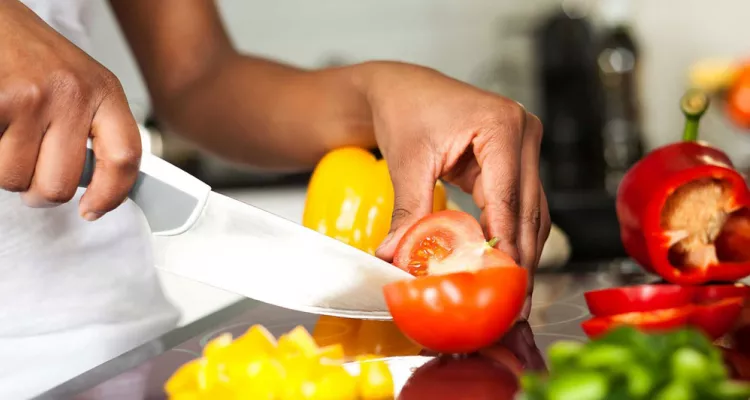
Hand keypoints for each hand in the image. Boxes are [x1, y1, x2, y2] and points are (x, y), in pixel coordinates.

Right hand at [0, 0, 140, 219]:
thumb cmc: (30, 54)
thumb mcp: (79, 83)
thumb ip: (91, 128)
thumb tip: (99, 185)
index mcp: (104, 91)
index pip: (126, 157)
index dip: (112, 194)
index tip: (92, 210)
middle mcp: (74, 94)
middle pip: (61, 184)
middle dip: (37, 189)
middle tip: (29, 167)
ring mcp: (34, 97)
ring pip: (16, 178)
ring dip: (6, 169)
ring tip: (7, 136)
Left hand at [365, 62, 549, 316]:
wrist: (403, 90)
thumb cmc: (406, 110)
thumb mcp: (408, 162)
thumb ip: (408, 211)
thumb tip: (397, 256)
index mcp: (502, 126)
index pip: (509, 199)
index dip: (507, 247)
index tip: (503, 285)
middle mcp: (524, 134)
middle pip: (528, 211)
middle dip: (520, 260)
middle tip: (513, 304)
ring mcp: (524, 148)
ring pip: (532, 213)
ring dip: (522, 254)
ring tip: (512, 296)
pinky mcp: (514, 162)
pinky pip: (519, 207)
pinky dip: (512, 237)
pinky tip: (504, 268)